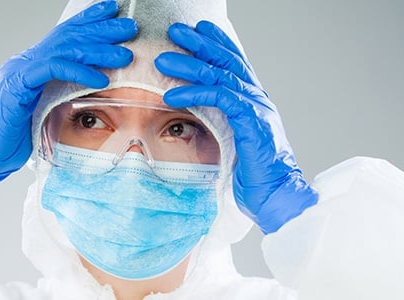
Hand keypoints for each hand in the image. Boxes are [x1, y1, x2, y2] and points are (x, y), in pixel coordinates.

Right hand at [0, 1, 137, 206]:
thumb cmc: (13, 136)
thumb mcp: (44, 111)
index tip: (113, 10)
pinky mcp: (17, 86)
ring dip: (97, 49)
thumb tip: (93, 91)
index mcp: (34, 65)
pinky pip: (52, 71)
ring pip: (63, 49)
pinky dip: (79, 71)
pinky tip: (100, 78)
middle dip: (101, 29)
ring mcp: (20, 71)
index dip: (89, 20)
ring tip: (124, 54)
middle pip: (68, 36)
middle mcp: (26, 62)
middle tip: (129, 27)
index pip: (64, 36)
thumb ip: (62, 95)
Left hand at [154, 21, 317, 233]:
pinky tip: (171, 94)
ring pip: (220, 75)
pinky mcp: (251, 121)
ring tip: (162, 60)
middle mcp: (256, 98)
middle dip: (199, 43)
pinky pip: (220, 98)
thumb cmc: (254, 173)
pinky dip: (194, 92)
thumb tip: (197, 114)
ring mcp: (256, 108)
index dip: (216, 42)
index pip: (233, 62)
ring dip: (188, 65)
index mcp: (252, 100)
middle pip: (226, 61)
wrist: (276, 195)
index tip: (197, 28)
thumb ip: (222, 121)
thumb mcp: (233, 140)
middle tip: (175, 30)